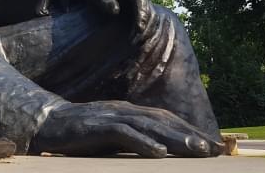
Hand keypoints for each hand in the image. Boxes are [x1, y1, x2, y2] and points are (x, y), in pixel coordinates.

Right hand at [30, 101, 222, 157]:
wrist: (48, 123)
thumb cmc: (82, 133)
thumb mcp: (112, 134)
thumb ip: (133, 137)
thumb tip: (159, 151)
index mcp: (130, 112)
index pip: (167, 119)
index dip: (191, 130)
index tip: (213, 145)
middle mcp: (125, 110)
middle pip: (164, 121)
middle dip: (191, 134)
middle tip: (216, 149)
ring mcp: (111, 116)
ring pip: (149, 125)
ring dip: (175, 138)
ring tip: (198, 150)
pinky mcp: (97, 126)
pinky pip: (124, 134)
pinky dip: (143, 142)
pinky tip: (159, 153)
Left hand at [72, 0, 153, 39]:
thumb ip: (103, 0)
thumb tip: (116, 10)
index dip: (140, 13)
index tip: (139, 29)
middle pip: (143, 2)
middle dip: (144, 20)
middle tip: (139, 37)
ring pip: (145, 5)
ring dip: (144, 21)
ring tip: (138, 38)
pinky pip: (140, 7)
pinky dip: (140, 19)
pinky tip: (135, 32)